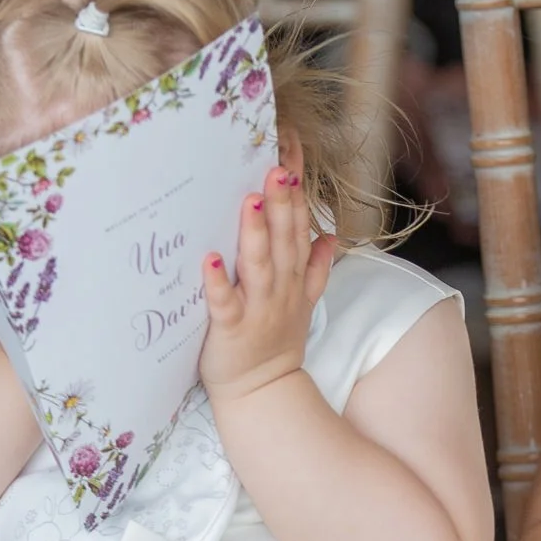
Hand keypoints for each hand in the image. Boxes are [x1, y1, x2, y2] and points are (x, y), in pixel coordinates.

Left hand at [199, 163, 333, 403]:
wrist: (264, 392)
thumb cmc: (276, 342)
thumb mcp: (304, 301)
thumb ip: (317, 267)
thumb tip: (331, 237)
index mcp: (294, 275)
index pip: (299, 222)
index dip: (296, 186)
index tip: (290, 147)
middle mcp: (280, 286)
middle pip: (284, 237)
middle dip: (282, 199)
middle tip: (275, 162)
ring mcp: (257, 306)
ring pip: (259, 264)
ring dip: (256, 232)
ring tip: (251, 200)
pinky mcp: (231, 329)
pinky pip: (224, 303)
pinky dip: (218, 282)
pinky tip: (210, 259)